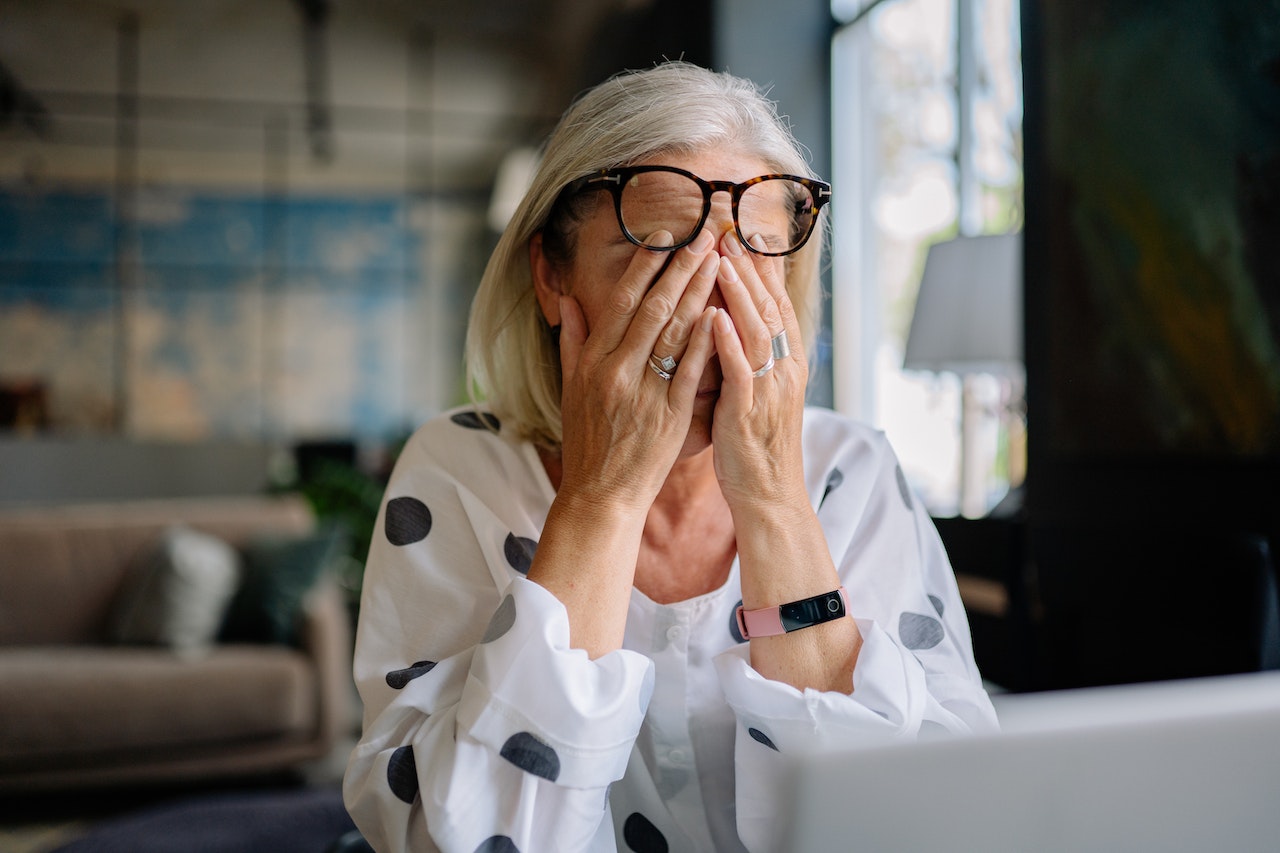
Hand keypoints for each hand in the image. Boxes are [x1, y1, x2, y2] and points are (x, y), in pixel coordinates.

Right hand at [555, 230, 720, 511]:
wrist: (600, 494)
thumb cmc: (588, 443)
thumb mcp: (570, 389)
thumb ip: (572, 342)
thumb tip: (567, 301)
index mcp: (592, 360)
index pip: (622, 301)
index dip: (644, 266)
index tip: (664, 236)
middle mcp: (615, 370)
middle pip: (652, 307)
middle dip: (681, 266)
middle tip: (705, 235)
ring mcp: (643, 391)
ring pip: (674, 331)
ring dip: (699, 291)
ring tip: (719, 261)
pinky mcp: (669, 415)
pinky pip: (690, 369)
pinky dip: (706, 339)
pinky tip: (721, 312)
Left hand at [709, 231, 809, 512]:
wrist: (769, 497)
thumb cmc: (754, 446)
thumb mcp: (757, 393)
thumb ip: (748, 357)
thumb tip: (732, 321)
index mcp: (785, 364)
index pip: (774, 305)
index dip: (761, 269)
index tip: (743, 233)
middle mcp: (782, 371)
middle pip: (768, 309)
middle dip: (749, 268)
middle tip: (730, 231)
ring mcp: (768, 390)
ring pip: (757, 332)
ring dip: (739, 294)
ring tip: (723, 260)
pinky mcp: (749, 412)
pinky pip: (740, 372)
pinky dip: (728, 343)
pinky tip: (713, 318)